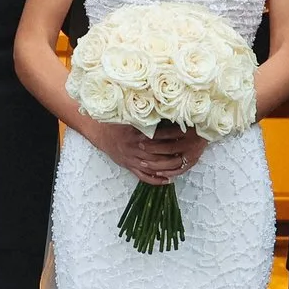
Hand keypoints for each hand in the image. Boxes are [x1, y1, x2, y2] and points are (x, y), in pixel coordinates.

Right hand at [88, 121, 206, 184]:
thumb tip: (162, 109)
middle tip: (189, 150)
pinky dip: (156, 179)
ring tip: (182, 164)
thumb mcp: (129, 116)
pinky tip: (167, 179)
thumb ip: (144, 116)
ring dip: (168, 166)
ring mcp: (132, 160)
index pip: (159, 136)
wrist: (100, 133)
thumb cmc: (117, 122)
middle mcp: (135, 149)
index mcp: (137, 135)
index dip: (173, 135)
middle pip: (159, 153)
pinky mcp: (129, 167)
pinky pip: (144, 176)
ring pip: (154, 166)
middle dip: (174, 152)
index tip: (185, 132)